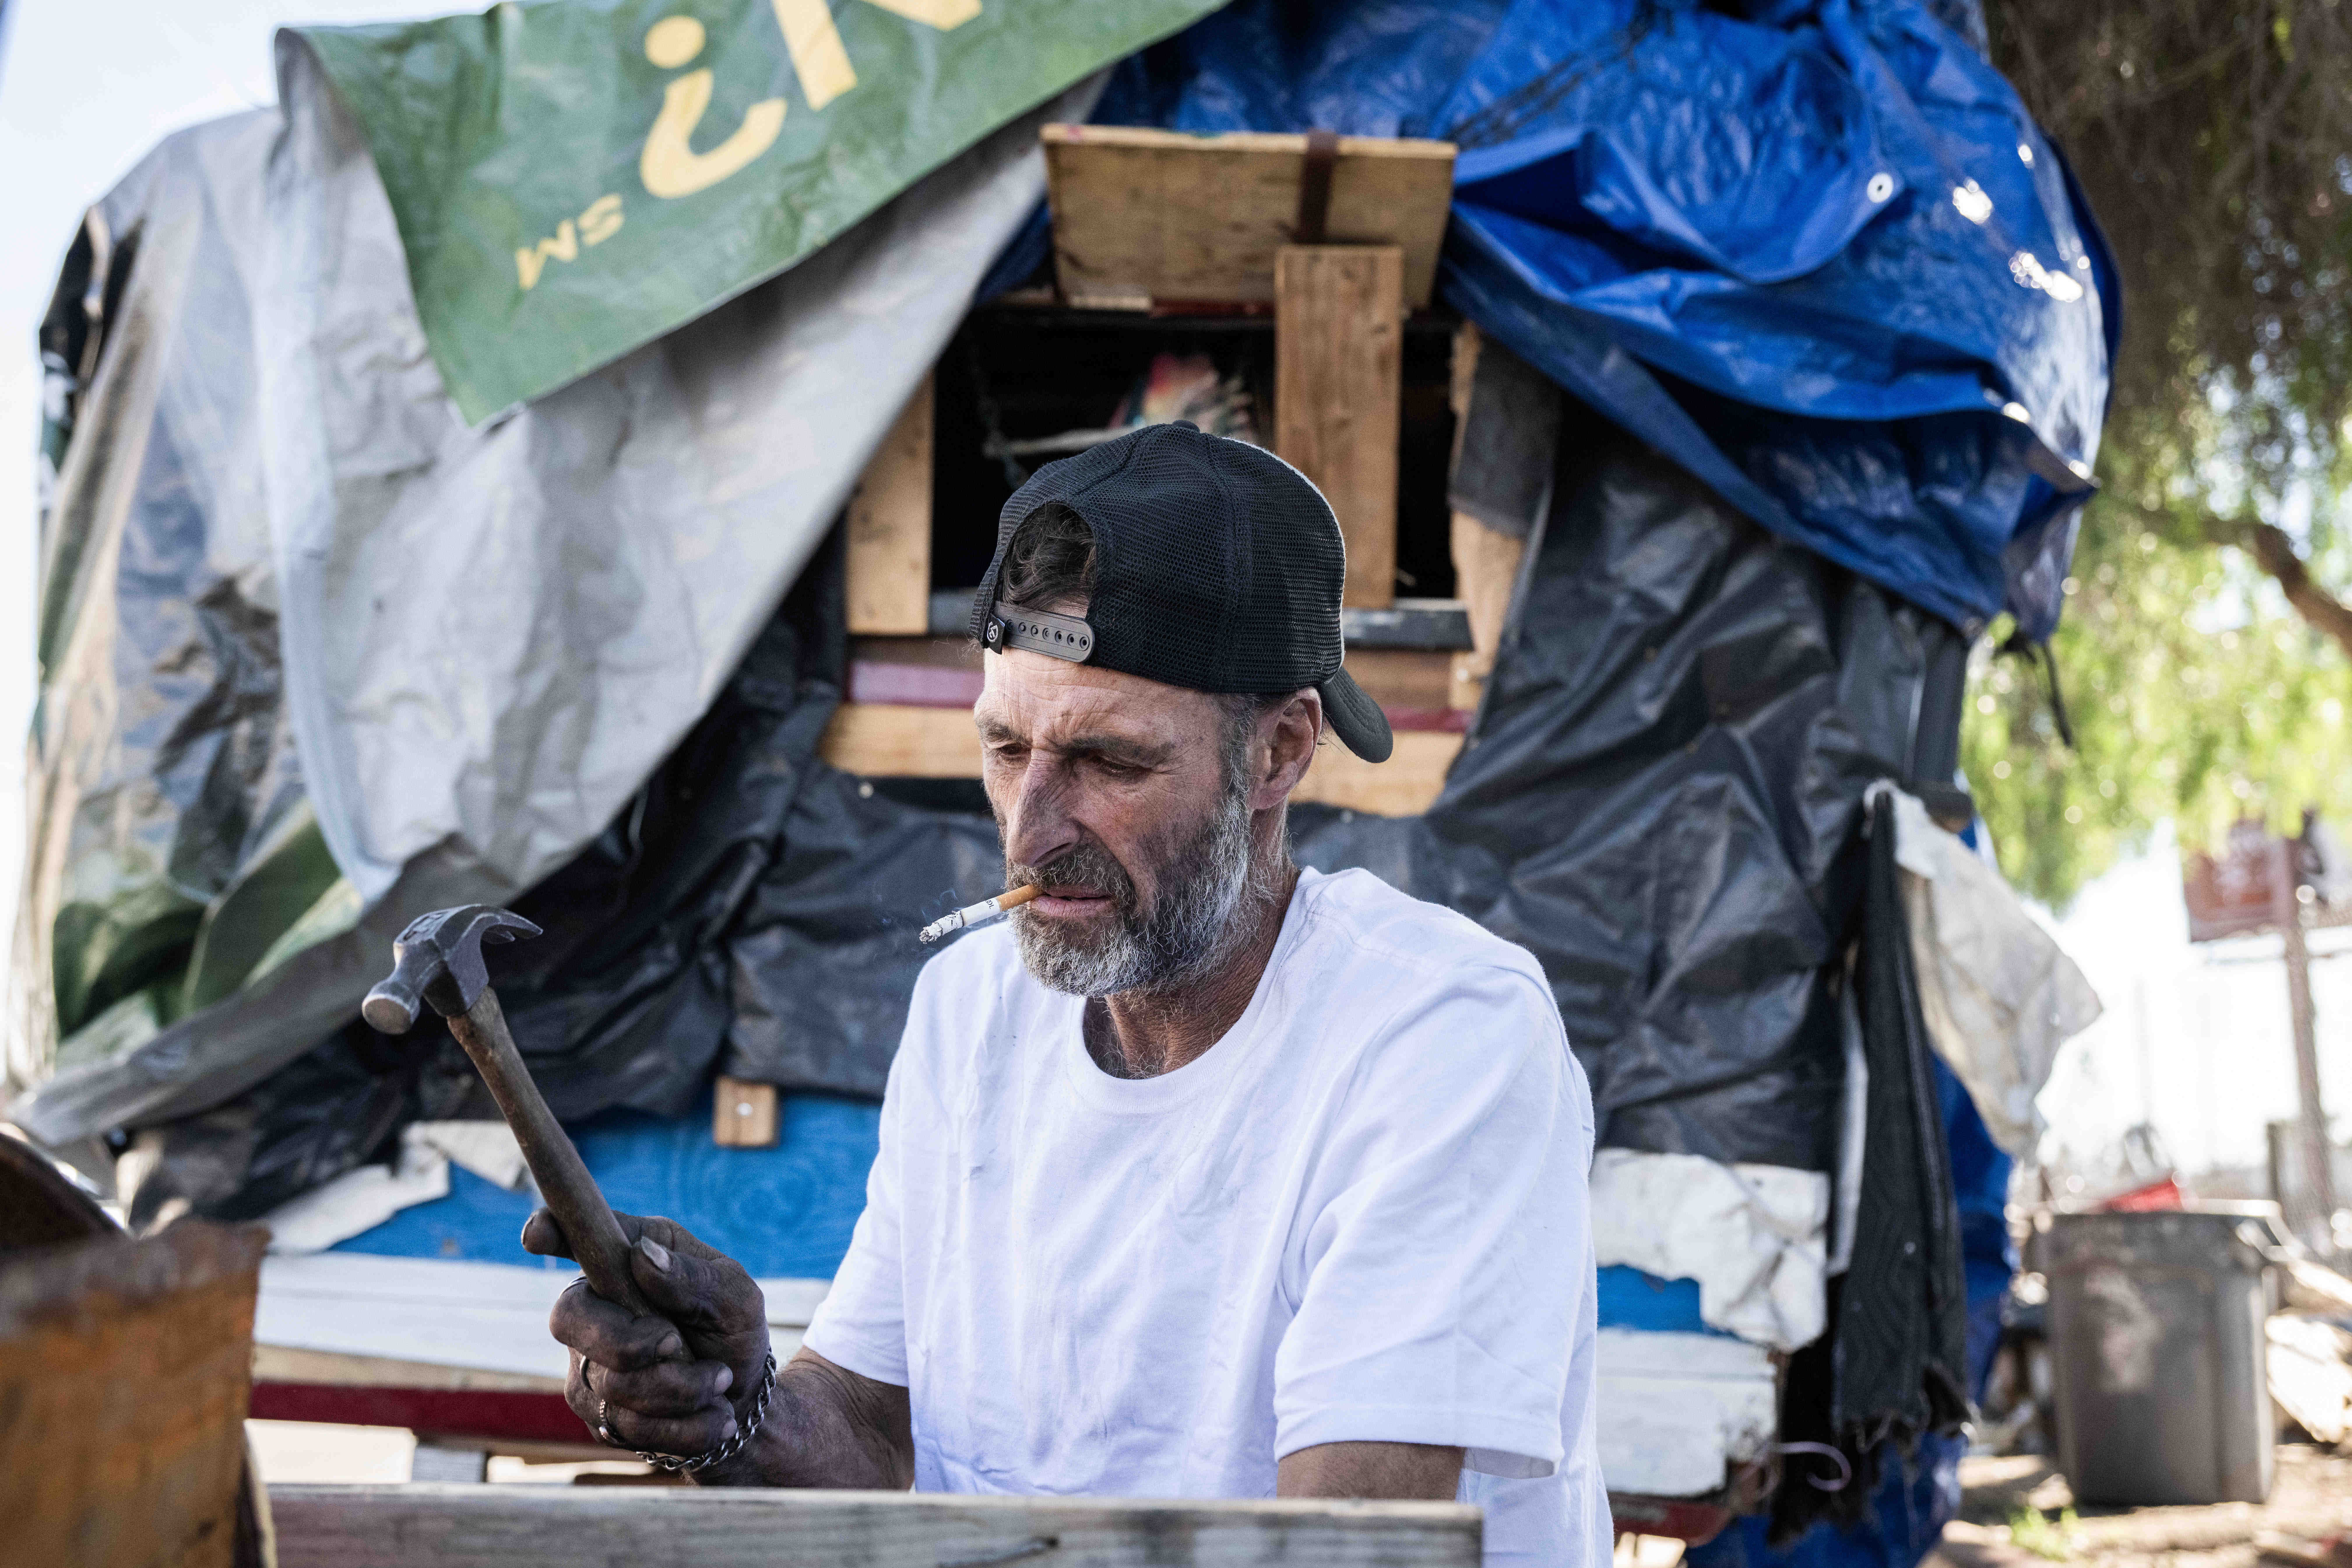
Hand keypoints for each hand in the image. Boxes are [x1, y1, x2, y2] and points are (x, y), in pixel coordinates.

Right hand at [522, 1208, 771, 1458]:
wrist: (741, 1402)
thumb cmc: (733, 1333)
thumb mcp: (736, 1299)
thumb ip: (695, 1279)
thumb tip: (643, 1256)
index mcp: (630, 1257)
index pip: (576, 1236)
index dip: (549, 1230)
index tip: (536, 1234)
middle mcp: (596, 1305)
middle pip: (569, 1319)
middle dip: (631, 1343)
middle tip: (679, 1345)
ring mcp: (588, 1361)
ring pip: (610, 1384)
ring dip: (680, 1390)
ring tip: (719, 1383)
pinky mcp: (596, 1412)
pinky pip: (626, 1426)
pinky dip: (681, 1426)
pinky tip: (711, 1417)